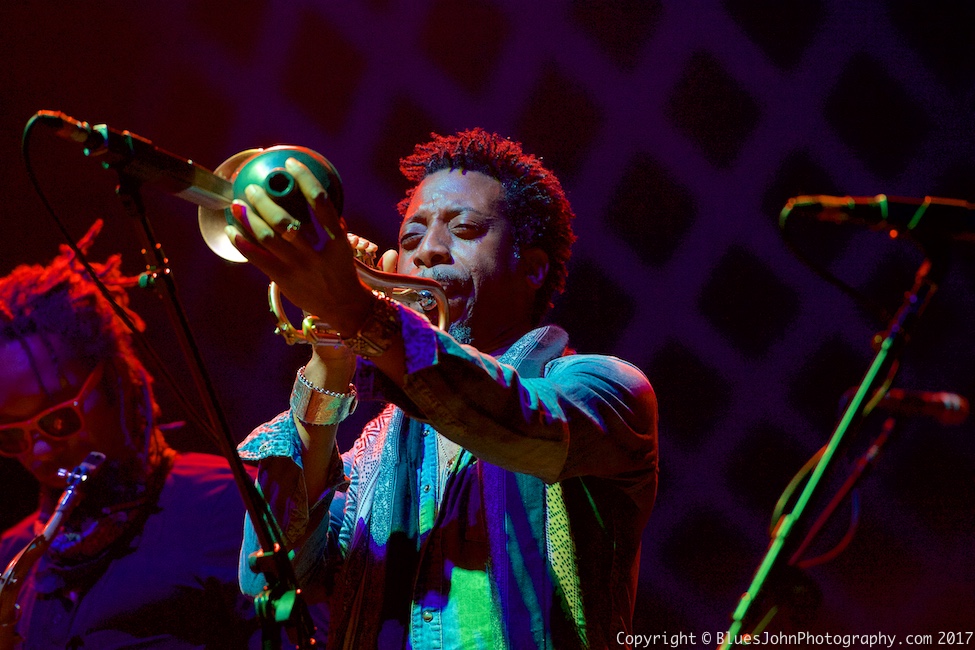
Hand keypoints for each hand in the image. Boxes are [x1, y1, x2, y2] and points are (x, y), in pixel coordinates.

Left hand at [225, 157, 373, 335]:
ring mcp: (299, 268)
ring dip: (248, 219)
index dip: (305, 180)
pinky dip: (242, 243)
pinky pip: (258, 259)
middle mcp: (316, 253)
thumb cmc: (341, 272)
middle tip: (252, 188)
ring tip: (236, 205)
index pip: (321, 203)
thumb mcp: (344, 248)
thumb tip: (318, 197)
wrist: (343, 307)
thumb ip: (331, 226)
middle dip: (264, 201)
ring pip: (268, 238)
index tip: (291, 164)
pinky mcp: (284, 280)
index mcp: (336, 240)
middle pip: (285, 221)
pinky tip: (231, 230)